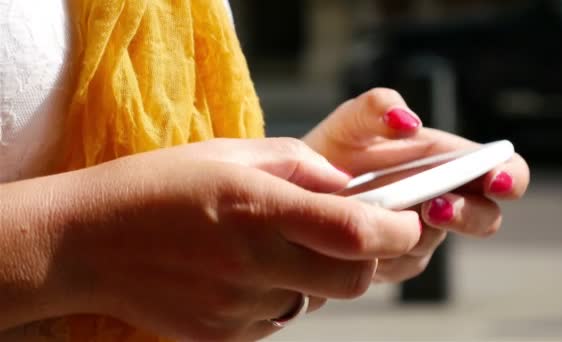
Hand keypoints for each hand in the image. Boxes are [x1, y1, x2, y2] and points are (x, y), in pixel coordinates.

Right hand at [3, 138, 420, 340]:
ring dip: (314, 275)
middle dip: (367, 259)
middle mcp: (253, 264)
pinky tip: (242, 270)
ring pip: (314, 301)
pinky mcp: (223, 335)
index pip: (356, 232)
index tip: (406, 219)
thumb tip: (347, 186)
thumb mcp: (227, 153)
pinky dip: (278, 293)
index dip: (397, 228)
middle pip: (353, 281)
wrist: (85, 241)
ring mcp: (237, 308)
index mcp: (258, 208)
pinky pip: (277, 318)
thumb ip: (299, 165)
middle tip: (347, 233)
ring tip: (273, 246)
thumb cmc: (155, 186)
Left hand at [304, 88, 529, 282]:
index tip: (497, 180)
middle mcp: (443, 197)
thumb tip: (408, 121)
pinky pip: (401, 262)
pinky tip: (361, 234)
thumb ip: (377, 107)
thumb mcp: (351, 120)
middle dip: (468, 215)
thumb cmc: (335, 147)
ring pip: (437, 242)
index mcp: (446, 160)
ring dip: (417, 232)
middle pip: (485, 217)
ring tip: (385, 216)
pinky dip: (386, 250)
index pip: (500, 169)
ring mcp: (421, 231)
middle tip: (435, 207)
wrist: (302, 186)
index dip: (509, 176)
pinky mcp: (395, 258)